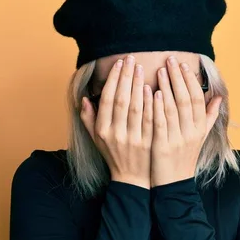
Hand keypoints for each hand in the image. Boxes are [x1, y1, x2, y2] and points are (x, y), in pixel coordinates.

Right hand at [80, 55, 153, 189]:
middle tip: (132, 59)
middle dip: (126, 78)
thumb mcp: (96, 138)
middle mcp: (117, 134)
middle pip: (122, 101)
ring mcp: (134, 139)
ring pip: (137, 109)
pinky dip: (152, 104)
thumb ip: (89, 118)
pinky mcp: (149, 143)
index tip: (119, 64)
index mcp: (103, 131)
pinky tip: (154, 89)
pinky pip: (151, 120)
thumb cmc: (113, 154)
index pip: (107, 100)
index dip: (113, 80)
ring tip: (142, 68)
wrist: (132, 180)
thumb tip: (85, 97)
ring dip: (139, 86)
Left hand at [150, 55, 222, 187]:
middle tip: (170, 59)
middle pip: (186, 99)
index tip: (183, 65)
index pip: (198, 99)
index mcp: (200, 128)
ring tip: (161, 70)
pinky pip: (161, 123)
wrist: (174, 185)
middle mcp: (192, 132)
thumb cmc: (184, 157)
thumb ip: (209, 117)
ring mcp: (178, 139)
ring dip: (167, 87)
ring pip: (174, 108)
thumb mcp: (199, 137)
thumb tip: (219, 97)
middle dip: (178, 77)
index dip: (191, 80)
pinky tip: (152, 92)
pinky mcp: (163, 146)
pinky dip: (158, 106)